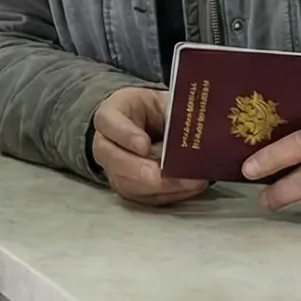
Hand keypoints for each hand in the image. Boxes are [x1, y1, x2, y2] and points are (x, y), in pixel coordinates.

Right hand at [90, 86, 208, 207]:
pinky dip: (168, 194)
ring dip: (160, 187)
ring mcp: (113, 169)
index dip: (125, 135)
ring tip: (189, 182)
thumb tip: (195, 131)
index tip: (144, 144)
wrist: (148, 124)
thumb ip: (174, 114)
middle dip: (141, 171)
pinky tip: (188, 187)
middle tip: (164, 174)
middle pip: (114, 160)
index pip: (108, 123)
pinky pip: (144, 198)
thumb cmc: (154, 111)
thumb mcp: (162, 102)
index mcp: (110, 114)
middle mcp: (105, 144)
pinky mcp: (128, 188)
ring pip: (127, 184)